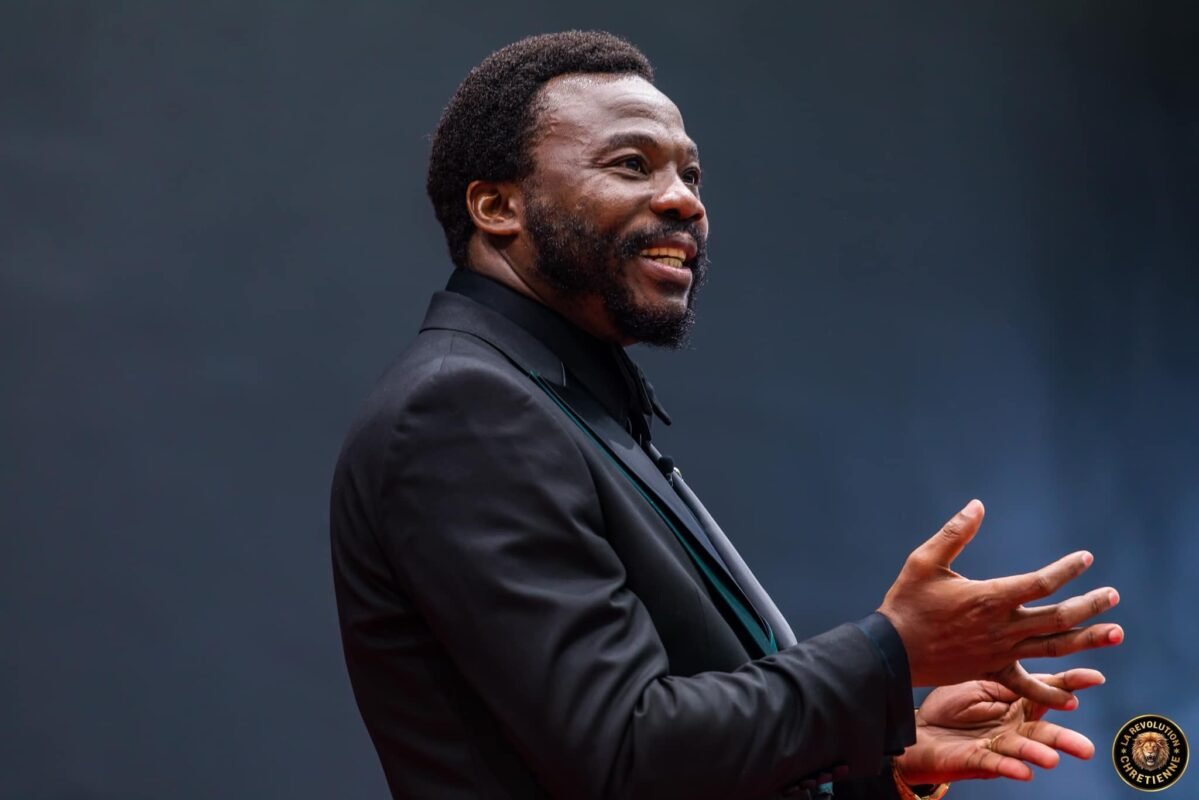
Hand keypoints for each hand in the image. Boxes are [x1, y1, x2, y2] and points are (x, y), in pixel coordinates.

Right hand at [878, 500, 1122, 707]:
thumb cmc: (906, 602)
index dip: (1067, 570)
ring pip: (1053, 648)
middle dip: (1090, 605)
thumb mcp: (924, 561)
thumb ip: (954, 533)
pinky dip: (1050, 693)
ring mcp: (999, 652)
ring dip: (1087, 640)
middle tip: (1113, 596)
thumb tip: (977, 506)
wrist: (891, 651)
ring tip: (1115, 632)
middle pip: (1057, 617)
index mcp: (989, 598)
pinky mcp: (990, 670)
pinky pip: (1026, 686)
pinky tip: (1074, 699)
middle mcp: (1001, 627)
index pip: (1040, 583)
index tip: (1085, 559)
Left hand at [894, 669, 1103, 784]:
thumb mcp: (980, 680)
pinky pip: (993, 763)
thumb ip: (1005, 667)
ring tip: (1054, 758)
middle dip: (1066, 740)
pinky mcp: (976, 759)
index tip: (1097, 677)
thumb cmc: (952, 704)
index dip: (1070, 685)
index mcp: (1015, 701)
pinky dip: (1010, 767)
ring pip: (1022, 751)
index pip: (1047, 692)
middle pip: (1043, 732)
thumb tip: (1026, 634)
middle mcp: (1013, 727)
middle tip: (1089, 748)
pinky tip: (1024, 772)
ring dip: (1038, 755)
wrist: (922, 729)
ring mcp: (997, 745)